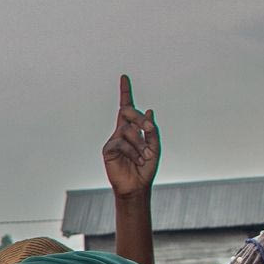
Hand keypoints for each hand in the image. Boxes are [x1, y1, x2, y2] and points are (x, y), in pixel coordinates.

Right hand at [100, 74, 158, 198]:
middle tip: (149, 130)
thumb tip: (149, 111)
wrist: (137, 186)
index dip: (125, 92)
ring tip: (144, 156)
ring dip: (140, 143)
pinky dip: (132, 150)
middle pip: (128, 112)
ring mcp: (114, 139)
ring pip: (128, 129)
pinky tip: (136, 160)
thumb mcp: (155, 147)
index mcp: (133, 129)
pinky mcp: (108, 149)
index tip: (124, 77)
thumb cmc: (146, 168)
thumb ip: (152, 130)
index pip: (127, 108)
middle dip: (140, 119)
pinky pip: (121, 142)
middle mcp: (121, 131)